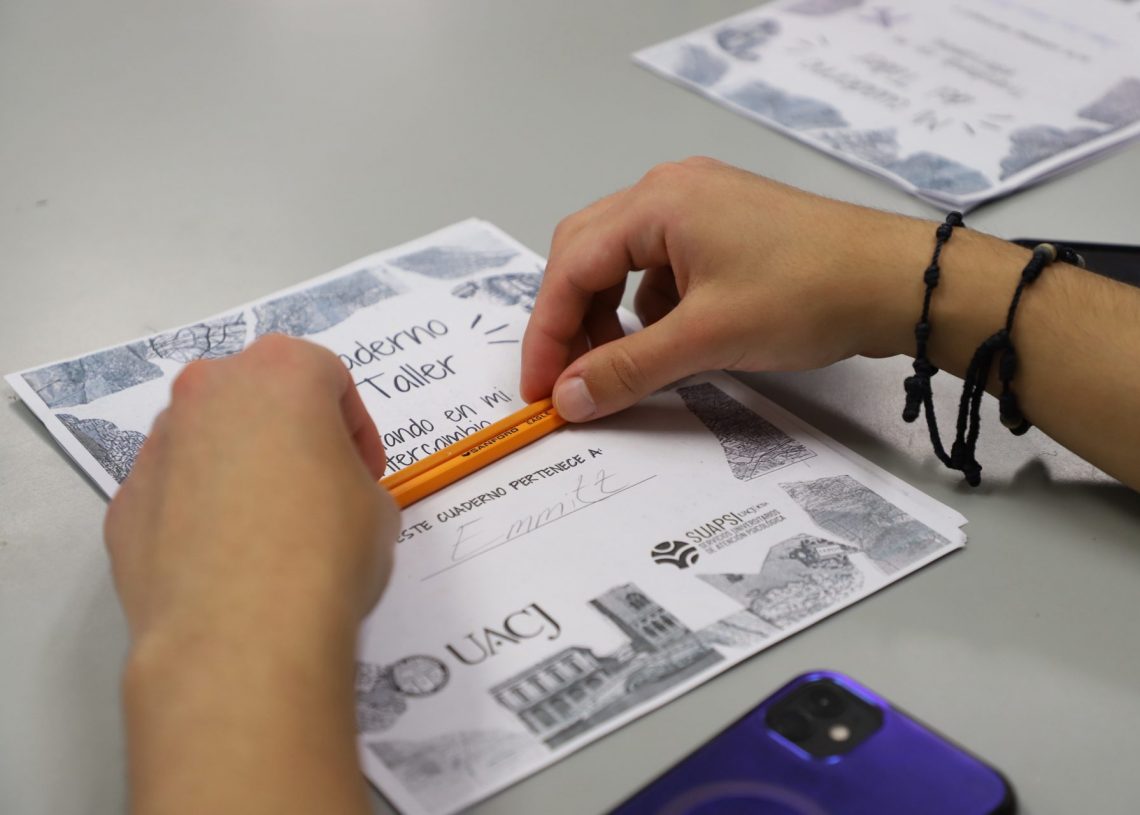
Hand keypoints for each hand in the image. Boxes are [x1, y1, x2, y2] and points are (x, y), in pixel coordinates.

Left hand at [106, 334, 398, 652]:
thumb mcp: (378, 507)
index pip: (330, 378)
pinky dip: (199, 513)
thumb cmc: (325, 551)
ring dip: (240, 469)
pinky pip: (174, 493)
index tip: (364, 472)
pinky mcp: (125, 502)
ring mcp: (157, 446)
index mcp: (281, 371)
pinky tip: (227, 562)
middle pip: (258, 395)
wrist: (240, 634)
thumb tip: (328, 495)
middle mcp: (207, 391)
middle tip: (318, 489)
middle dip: (290, 434)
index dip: (356, 429)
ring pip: (208, 440)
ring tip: (269, 532)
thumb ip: (352, 477)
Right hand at [521, 157, 923, 419]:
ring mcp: (701, 204)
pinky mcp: (725, 227)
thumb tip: (568, 397)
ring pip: (622, 260)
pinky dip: (649, 306)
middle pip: (586, 254)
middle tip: (568, 379)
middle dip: (571, 319)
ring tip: (619, 364)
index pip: (571, 267)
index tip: (540, 388)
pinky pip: (661, 265)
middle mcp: (670, 192)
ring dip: (609, 313)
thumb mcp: (706, 338)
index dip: (548, 332)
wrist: (897, 282)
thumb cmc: (808, 294)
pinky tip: (668, 339)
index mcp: (657, 203)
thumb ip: (627, 368)